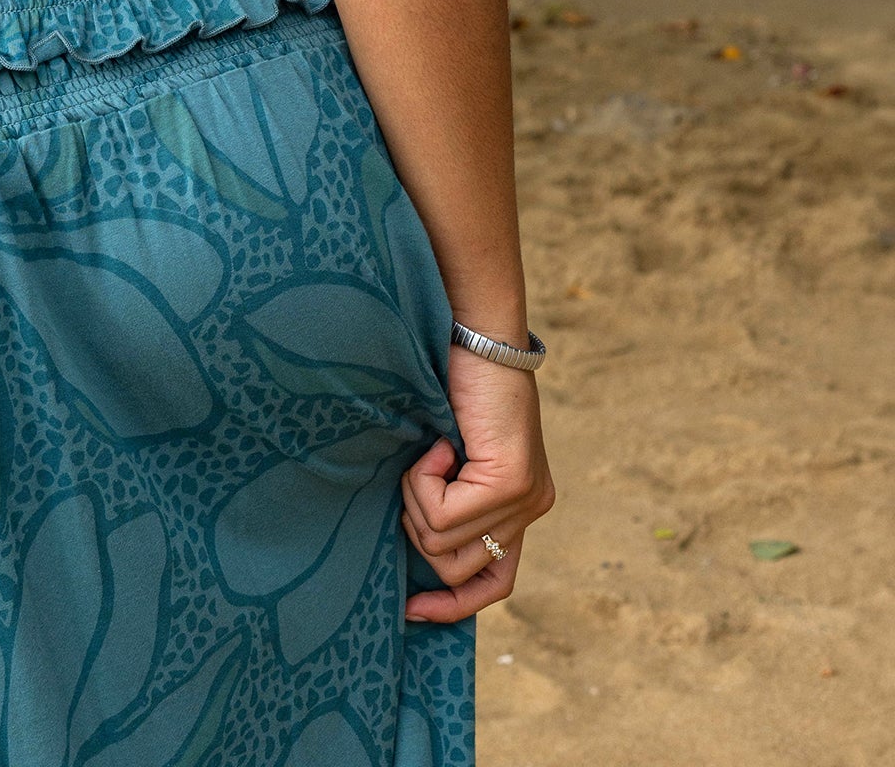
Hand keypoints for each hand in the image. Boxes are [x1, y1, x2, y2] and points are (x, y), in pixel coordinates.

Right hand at [401, 348, 554, 622]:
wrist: (477, 332)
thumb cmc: (455, 380)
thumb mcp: (455, 450)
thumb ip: (452, 493)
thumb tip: (418, 543)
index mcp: (522, 505)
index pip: (497, 583)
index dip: (454, 605)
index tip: (412, 610)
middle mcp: (532, 509)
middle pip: (454, 566)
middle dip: (419, 524)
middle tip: (421, 471)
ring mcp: (525, 498)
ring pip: (440, 540)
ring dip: (417, 496)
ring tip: (429, 450)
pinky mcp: (509, 482)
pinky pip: (441, 511)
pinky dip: (424, 478)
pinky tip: (439, 441)